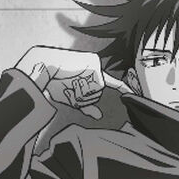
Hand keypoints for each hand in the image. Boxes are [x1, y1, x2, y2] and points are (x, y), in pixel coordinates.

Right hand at [14, 46, 129, 118]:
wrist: (44, 67)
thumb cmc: (54, 82)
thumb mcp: (72, 98)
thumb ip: (86, 106)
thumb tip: (98, 116)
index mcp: (93, 75)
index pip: (113, 83)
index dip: (124, 88)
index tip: (134, 93)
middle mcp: (96, 69)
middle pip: (98, 93)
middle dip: (83, 97)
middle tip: (67, 88)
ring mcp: (96, 65)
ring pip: (95, 90)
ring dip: (80, 93)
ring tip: (67, 82)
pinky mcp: (94, 63)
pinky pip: (93, 83)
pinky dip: (81, 87)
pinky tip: (71, 78)